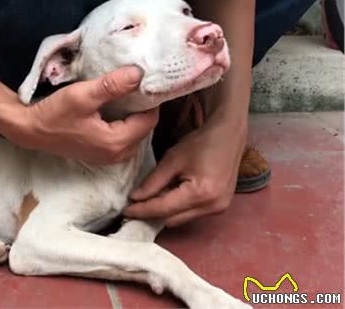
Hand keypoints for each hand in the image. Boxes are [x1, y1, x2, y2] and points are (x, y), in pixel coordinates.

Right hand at [5, 67, 158, 164]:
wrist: (30, 130)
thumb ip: (113, 85)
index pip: (150, 119)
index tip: (145, 82)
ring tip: (126, 95)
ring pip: (135, 134)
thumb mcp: (83, 95)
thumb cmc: (55, 113)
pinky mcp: (101, 156)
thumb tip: (139, 74)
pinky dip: (123, 124)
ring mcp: (109, 158)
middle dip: (143, 108)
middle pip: (145, 128)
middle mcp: (117, 155)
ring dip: (133, 116)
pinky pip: (123, 139)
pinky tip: (114, 109)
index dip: (150, 100)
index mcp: (116, 142)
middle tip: (136, 86)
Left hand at [124, 114, 246, 225]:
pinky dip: (176, 208)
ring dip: (164, 213)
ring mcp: (219, 209)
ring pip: (181, 219)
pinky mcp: (220, 206)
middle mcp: (212, 207)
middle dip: (151, 214)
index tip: (125, 210)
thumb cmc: (200, 143)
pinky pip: (191, 214)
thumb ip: (153, 181)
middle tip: (133, 207)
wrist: (229, 135)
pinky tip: (166, 198)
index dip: (142, 210)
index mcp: (200, 194)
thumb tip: (135, 198)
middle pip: (173, 219)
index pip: (163, 208)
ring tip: (147, 203)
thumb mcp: (172, 159)